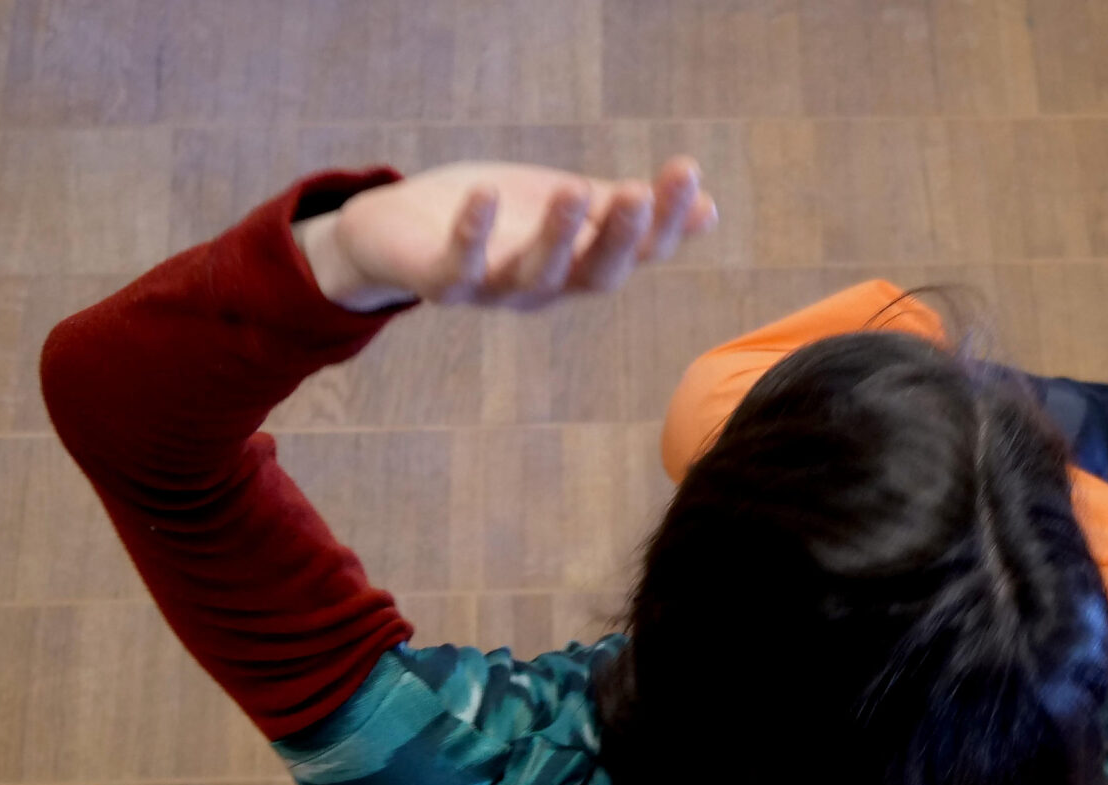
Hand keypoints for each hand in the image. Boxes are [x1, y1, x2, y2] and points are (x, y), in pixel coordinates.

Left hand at [294, 157, 715, 312]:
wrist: (398, 235)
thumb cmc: (494, 220)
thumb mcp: (569, 208)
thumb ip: (626, 211)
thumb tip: (709, 209)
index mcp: (582, 266)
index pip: (636, 250)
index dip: (665, 218)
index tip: (689, 173)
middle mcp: (547, 287)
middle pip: (595, 274)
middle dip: (618, 237)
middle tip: (639, 193)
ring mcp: (495, 290)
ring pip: (536, 274)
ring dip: (558, 236)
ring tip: (574, 190)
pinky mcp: (441, 282)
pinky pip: (460, 267)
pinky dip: (473, 234)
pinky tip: (486, 194)